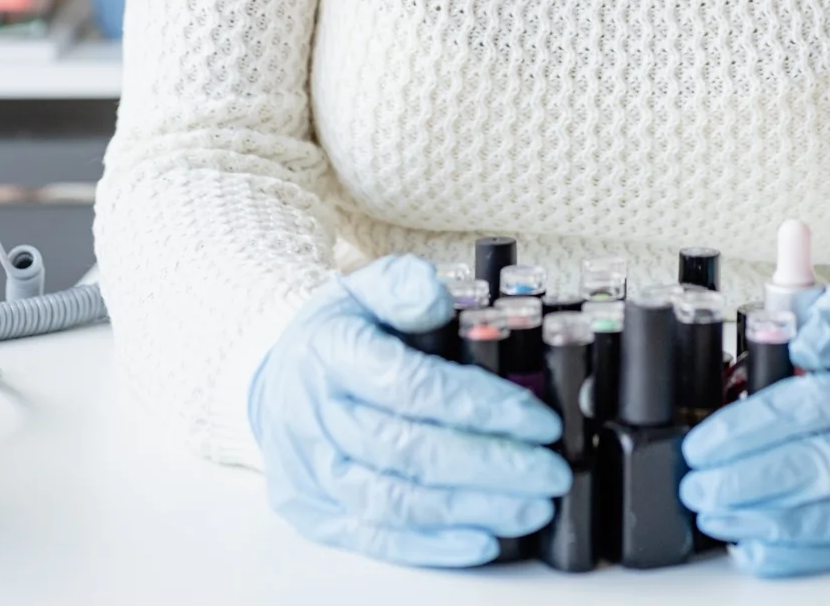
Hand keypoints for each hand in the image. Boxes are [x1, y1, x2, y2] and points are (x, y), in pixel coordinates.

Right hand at [247, 253, 570, 566]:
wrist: (279, 378)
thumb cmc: (341, 331)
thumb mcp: (366, 287)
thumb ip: (404, 284)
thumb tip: (436, 298)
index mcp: (331, 352)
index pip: (412, 386)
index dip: (480, 406)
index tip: (539, 420)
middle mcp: (314, 417)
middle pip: (410, 452)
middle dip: (491, 466)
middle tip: (551, 472)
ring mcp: (310, 472)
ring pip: (397, 503)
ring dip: (472, 510)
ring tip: (532, 507)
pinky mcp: (315, 515)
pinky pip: (377, 539)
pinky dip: (434, 546)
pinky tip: (483, 540)